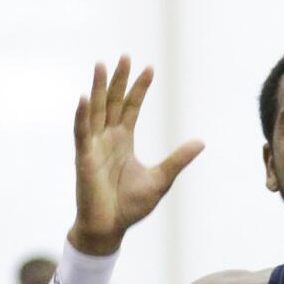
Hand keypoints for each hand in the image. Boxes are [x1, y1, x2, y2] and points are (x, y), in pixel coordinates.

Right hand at [69, 56, 203, 254]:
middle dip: (119, 80)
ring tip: (102, 65)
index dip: (139, 88)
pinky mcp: (84, 158)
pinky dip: (82, 115)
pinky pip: (82, 132)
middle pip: (113, 102)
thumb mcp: (161, 179)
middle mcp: (107, 139)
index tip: (149, 68)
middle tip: (125, 56)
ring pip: (95, 110)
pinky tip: (84, 97)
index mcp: (123, 141)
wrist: (110, 227)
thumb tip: (202, 142)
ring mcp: (93, 146)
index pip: (131, 108)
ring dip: (98, 88)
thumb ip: (178, 159)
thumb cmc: (131, 205)